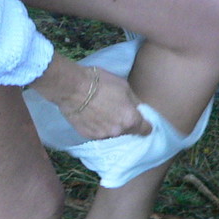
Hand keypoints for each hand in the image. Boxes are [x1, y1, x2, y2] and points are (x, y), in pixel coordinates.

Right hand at [28, 55, 151, 139]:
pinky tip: (92, 115)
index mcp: (131, 119)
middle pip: (128, 131)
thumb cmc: (100, 82)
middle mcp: (118, 132)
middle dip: (126, 123)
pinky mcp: (88, 136)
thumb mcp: (124, 86)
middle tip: (117, 110)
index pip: (146, 130)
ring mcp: (102, 136)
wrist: (72, 87)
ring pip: (113, 133)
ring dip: (111, 126)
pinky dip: (97, 127)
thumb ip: (134, 102)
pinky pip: (98, 133)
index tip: (141, 120)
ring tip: (102, 112)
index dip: (145, 124)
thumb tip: (138, 109)